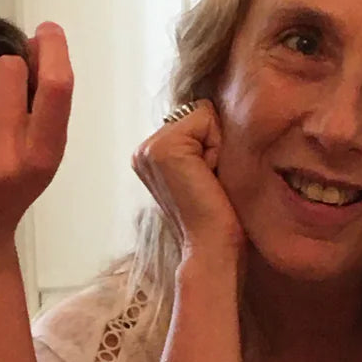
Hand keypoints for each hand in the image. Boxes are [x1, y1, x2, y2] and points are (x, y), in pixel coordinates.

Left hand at [0, 22, 72, 277]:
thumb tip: (39, 43)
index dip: (53, 50)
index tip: (46, 32)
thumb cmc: (7, 193)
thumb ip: (42, 109)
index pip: (56, 88)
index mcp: (43, 155)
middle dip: (5, 76)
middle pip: (8, 69)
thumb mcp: (38, 159)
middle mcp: (7, 153)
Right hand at [132, 100, 243, 260]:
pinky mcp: (162, 148)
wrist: (212, 248)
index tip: (209, 181)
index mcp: (150, 156)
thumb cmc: (219, 217)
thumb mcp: (205, 172)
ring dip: (216, 146)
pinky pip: (205, 118)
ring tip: (210, 180)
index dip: (213, 146)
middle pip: (198, 113)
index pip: (195, 120)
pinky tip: (209, 177)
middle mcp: (143, 150)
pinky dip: (216, 146)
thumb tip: (216, 114)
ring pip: (202, 115)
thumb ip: (200, 144)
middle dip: (214, 143)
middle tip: (210, 182)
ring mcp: (148, 149)